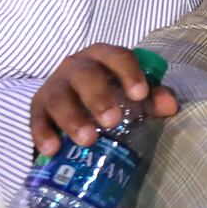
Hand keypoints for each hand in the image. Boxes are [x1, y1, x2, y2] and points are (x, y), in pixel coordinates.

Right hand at [30, 43, 177, 155]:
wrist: (74, 100)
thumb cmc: (111, 93)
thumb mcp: (133, 92)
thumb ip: (153, 97)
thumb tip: (170, 106)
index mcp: (104, 57)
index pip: (118, 57)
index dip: (129, 74)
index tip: (140, 95)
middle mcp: (76, 66)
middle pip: (85, 76)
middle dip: (98, 97)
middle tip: (112, 121)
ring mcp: (54, 86)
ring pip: (58, 97)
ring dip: (72, 118)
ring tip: (88, 140)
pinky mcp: (37, 108)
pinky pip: (36, 119)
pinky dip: (43, 134)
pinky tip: (52, 150)